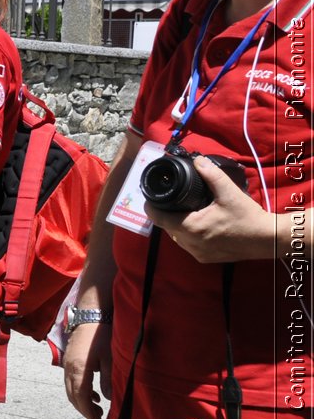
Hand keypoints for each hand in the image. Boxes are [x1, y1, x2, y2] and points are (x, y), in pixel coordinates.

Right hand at [61, 318, 111, 418]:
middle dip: (83, 409)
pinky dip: (79, 391)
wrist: (90, 315)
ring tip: (96, 408)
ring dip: (81, 400)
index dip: (87, 411)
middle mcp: (69, 368)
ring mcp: (66, 364)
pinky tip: (93, 393)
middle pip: (72, 395)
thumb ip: (108, 380)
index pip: (80, 396)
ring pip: (69, 389)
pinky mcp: (69, 360)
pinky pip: (70, 381)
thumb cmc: (102, 335)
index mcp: (79, 369)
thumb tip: (108, 398)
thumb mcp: (110, 358)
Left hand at [146, 157, 277, 262]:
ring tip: (182, 211)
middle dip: (166, 214)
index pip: (158, 218)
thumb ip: (211, 174)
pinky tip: (195, 225)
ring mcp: (197, 253)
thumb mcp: (228, 192)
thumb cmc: (248, 216)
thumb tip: (197, 160)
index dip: (151, 207)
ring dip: (177, 225)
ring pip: (177, 238)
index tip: (150, 198)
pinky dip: (188, 235)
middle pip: (166, 227)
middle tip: (169, 201)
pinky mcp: (205, 258)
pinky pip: (188, 245)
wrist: (267, 239)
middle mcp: (190, 243)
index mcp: (191, 227)